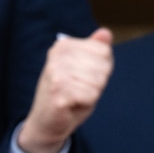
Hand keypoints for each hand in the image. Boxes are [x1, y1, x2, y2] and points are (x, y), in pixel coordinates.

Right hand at [19, 30, 113, 152]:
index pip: (104, 52)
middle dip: (98, 82)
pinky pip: (91, 95)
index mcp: (64, 46)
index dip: (102, 69)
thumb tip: (105, 32)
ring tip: (76, 96)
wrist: (47, 120)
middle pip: (103, 66)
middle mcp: (57, 56)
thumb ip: (95, 50)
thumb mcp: (84, 68)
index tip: (85, 77)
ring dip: (91, 93)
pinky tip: (72, 103)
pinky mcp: (58, 91)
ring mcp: (55, 72)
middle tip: (80, 89)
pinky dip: (86, 103)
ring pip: (98, 81)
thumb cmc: (69, 93)